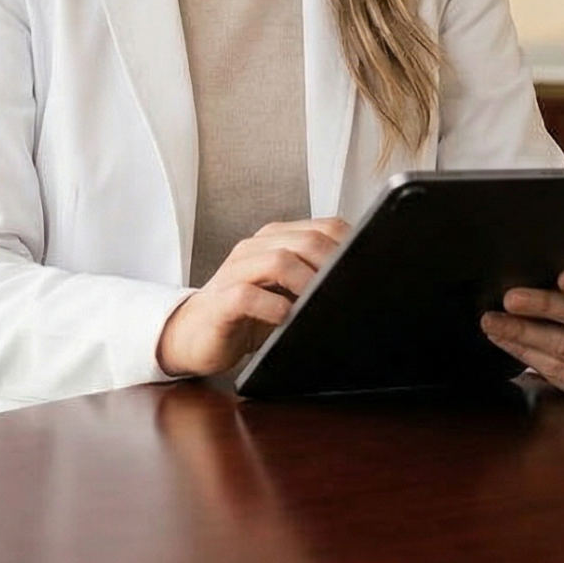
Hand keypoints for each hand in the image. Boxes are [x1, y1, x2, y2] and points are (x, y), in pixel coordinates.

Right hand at [156, 218, 347, 377]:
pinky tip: (286, 319)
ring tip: (322, 303)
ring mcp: (235, 271)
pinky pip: (247, 295)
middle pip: (305, 240)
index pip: (322, 227)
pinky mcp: (220, 301)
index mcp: (274, 240)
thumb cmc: (246, 315)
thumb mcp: (286, 293)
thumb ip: (313, 281)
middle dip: (334, 264)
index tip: (369, 268)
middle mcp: (254, 249)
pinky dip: (273, 307)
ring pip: (277, 260)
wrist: (194, 335)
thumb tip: (360, 283)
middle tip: (350, 289)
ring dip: (307, 282)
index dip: (350, 245)